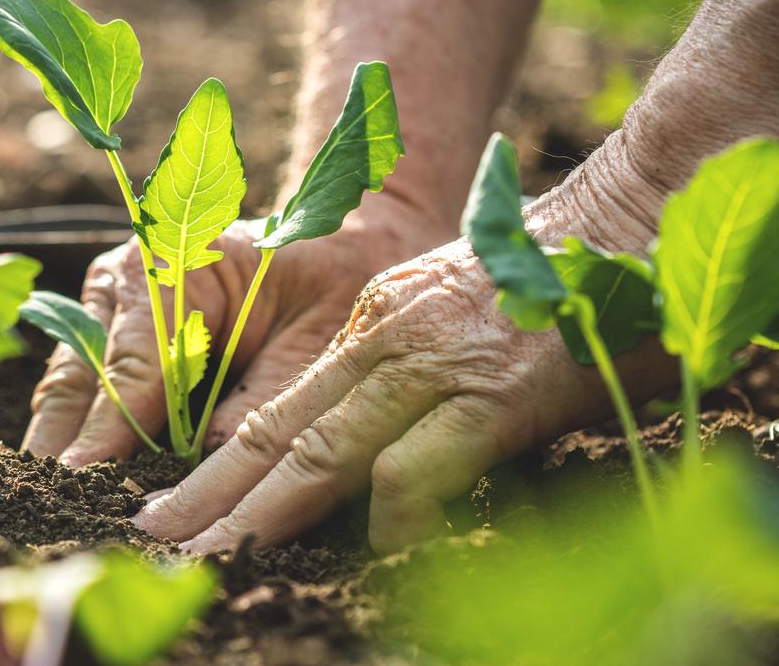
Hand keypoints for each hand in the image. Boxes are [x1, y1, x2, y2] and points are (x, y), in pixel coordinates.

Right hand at [20, 194, 448, 465]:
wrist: (334, 239)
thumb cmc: (332, 280)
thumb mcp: (316, 338)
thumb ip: (263, 401)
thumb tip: (210, 471)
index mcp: (177, 263)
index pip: (134, 362)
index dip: (108, 428)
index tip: (84, 479)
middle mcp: (130, 275)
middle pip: (83, 373)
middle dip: (63, 444)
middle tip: (48, 511)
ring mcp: (113, 298)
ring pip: (72, 380)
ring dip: (62, 441)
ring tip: (47, 506)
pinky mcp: (114, 324)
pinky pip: (85, 382)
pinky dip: (81, 429)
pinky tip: (75, 478)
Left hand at [133, 143, 676, 552]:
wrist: (626, 220)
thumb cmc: (551, 281)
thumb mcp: (450, 310)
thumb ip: (404, 368)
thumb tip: (376, 446)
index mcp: (371, 326)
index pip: (283, 408)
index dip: (224, 463)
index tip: (178, 505)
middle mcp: (383, 341)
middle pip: (278, 432)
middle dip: (209, 494)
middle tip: (152, 539)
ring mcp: (432, 365)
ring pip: (322, 449)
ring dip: (258, 513)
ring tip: (206, 558)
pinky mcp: (491, 392)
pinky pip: (420, 463)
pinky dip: (394, 512)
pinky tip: (377, 549)